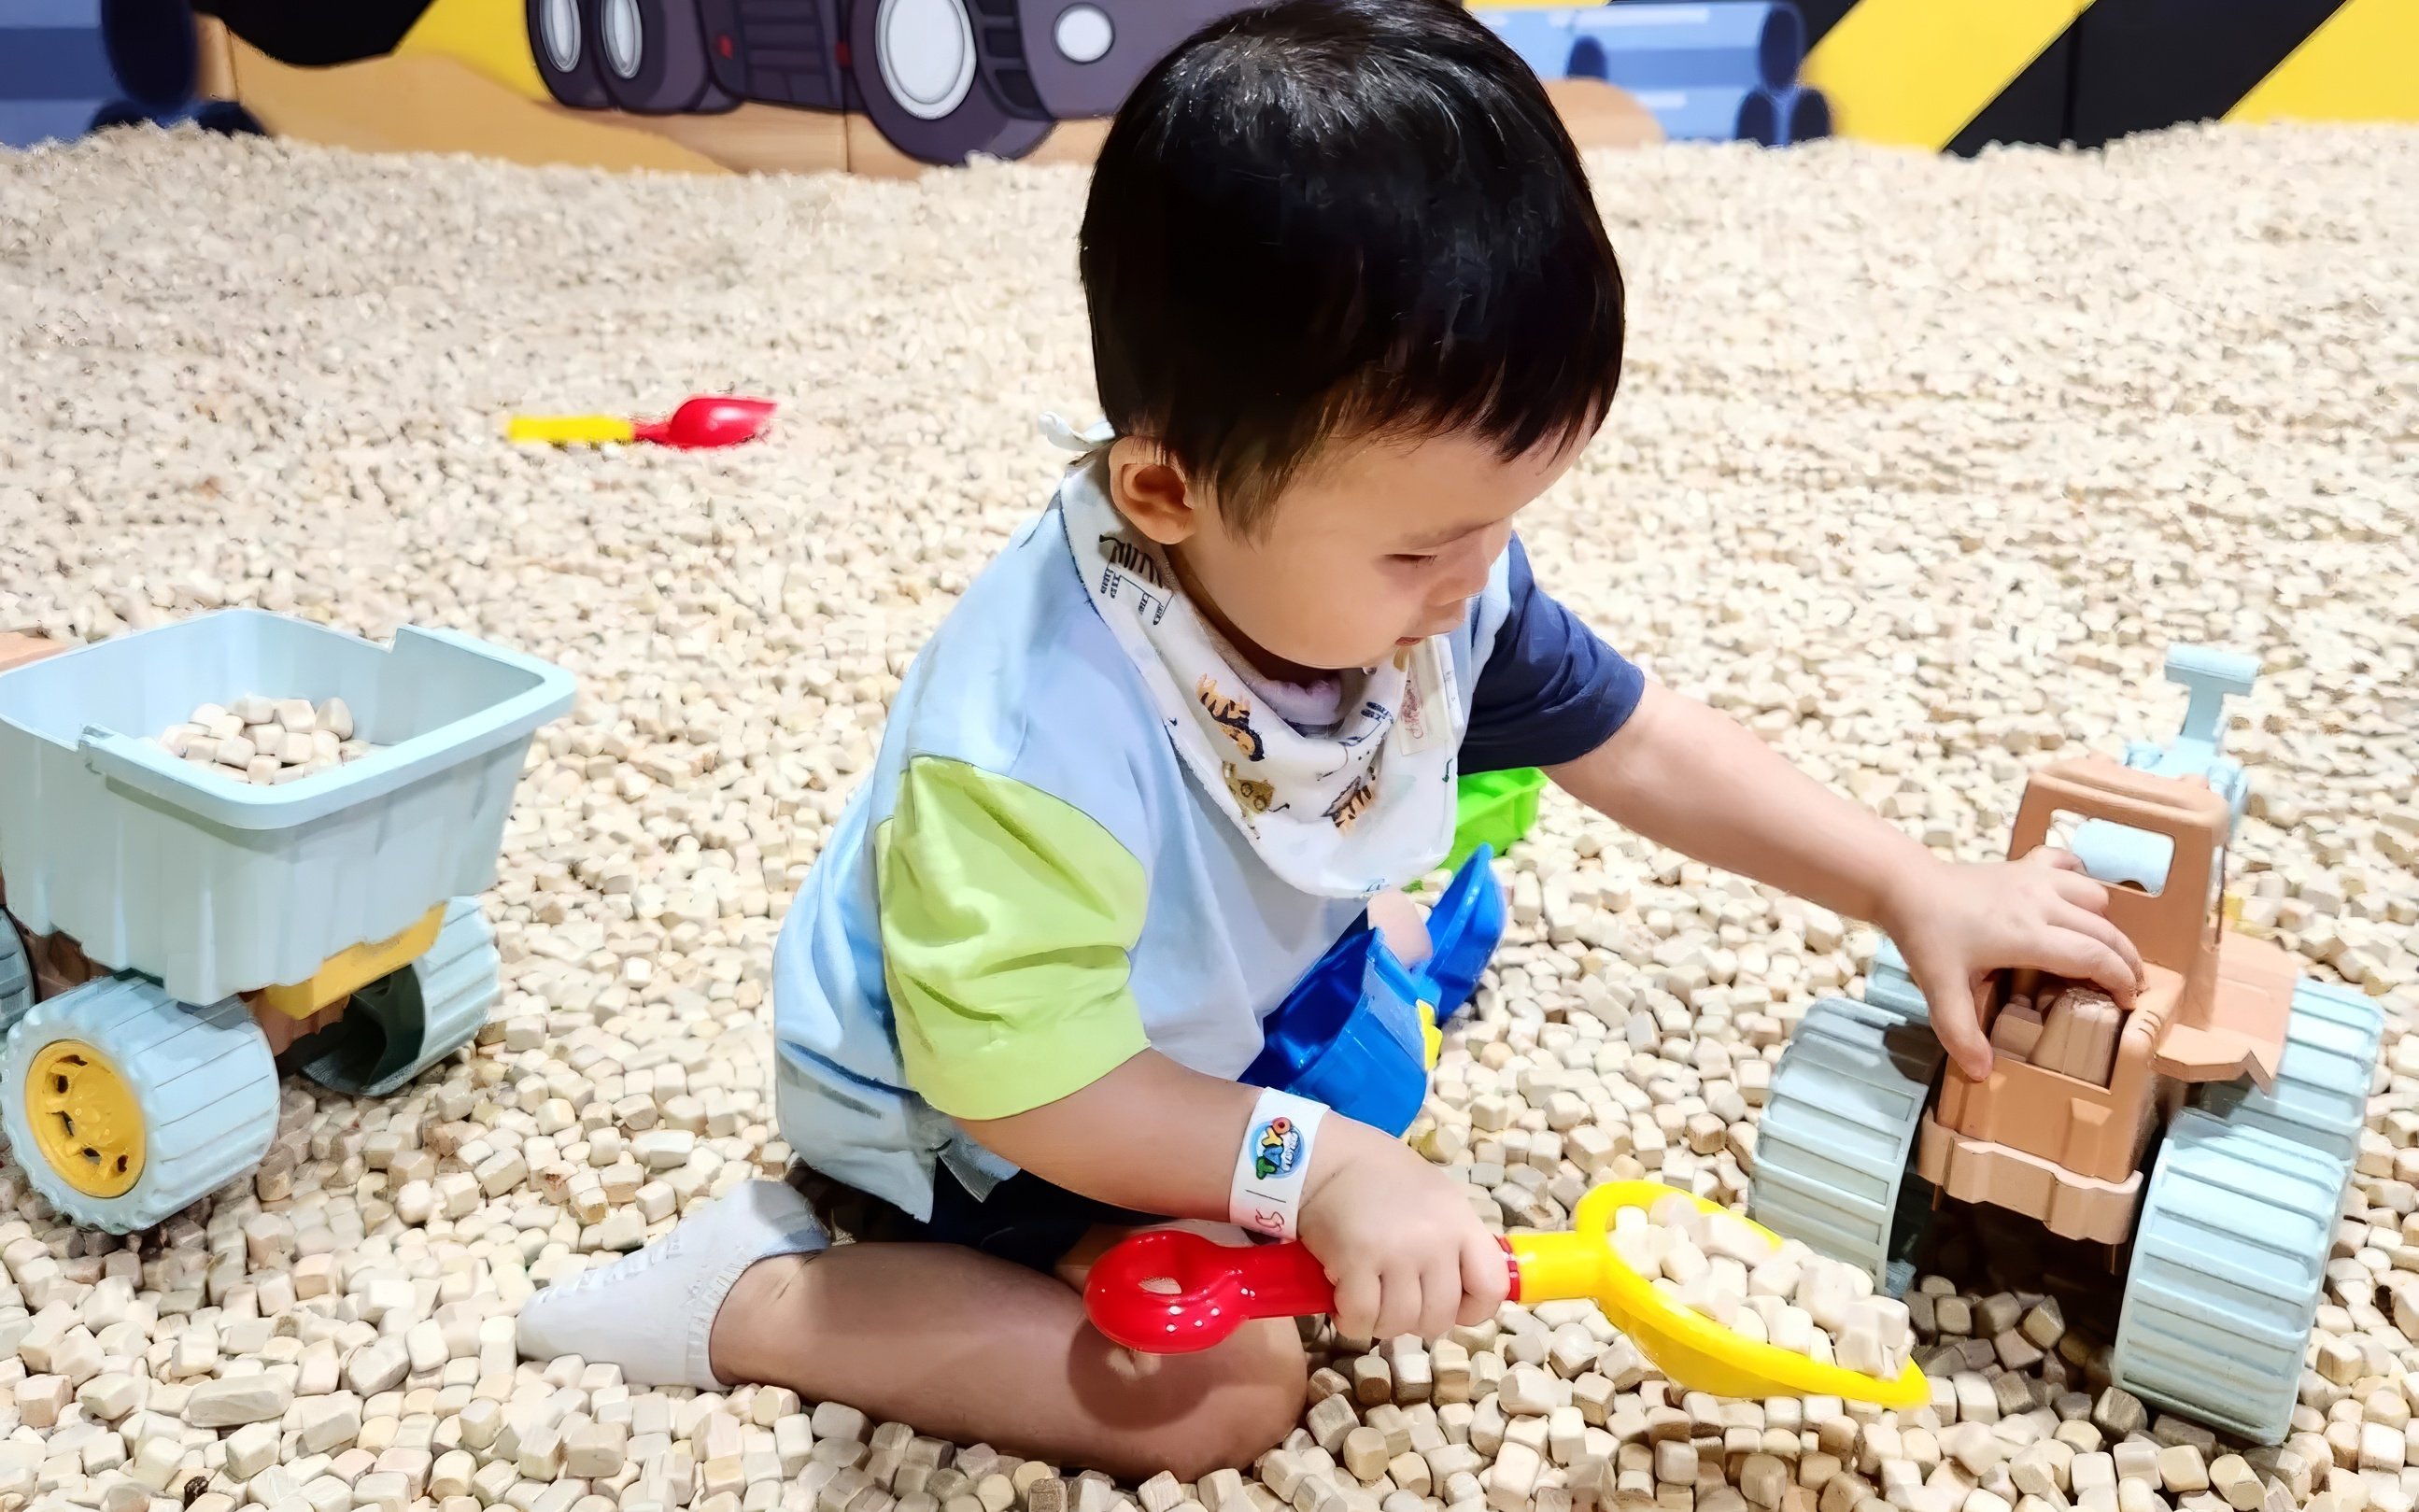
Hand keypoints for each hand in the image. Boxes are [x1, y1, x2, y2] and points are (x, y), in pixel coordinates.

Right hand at [1299, 1120, 1508, 1341]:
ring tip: (1367, 1302)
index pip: (1491, 1287)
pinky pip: (1362, 1317)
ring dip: (1381, 1323)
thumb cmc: (1379, 1176)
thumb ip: (1452, 1240)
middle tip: (1394, 1301)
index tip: (1451, 1306)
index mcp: (1460, 1223)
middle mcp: (1435, 1241)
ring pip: (1400, 1323)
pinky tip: (1343, 1304)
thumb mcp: (1435, 1198)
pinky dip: (1351, 1320)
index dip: (1474, 1309)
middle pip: (1440, 1316)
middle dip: (1416, 1320)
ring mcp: (1397, 1252)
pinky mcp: (1356, 1262)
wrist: (1327, 1157)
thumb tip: (1459, 1288)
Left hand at [1879, 848, 2144, 1079]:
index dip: (2119, 981)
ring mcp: (2035, 878)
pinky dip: (2079, 878)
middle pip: (2105, 930)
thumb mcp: (1940, 989)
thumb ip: (1960, 1032)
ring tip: (2101, 949)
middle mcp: (2043, 902)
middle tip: (2130, 986)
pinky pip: (2067, 863)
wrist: (1905, 886)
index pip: (2095, 957)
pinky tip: (2072, 897)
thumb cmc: (1926, 935)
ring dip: (2104, 922)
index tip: (2128, 1003)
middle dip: (2126, 960)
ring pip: (2094, 895)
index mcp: (2029, 935)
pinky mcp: (2024, 864)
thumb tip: (1981, 1071)